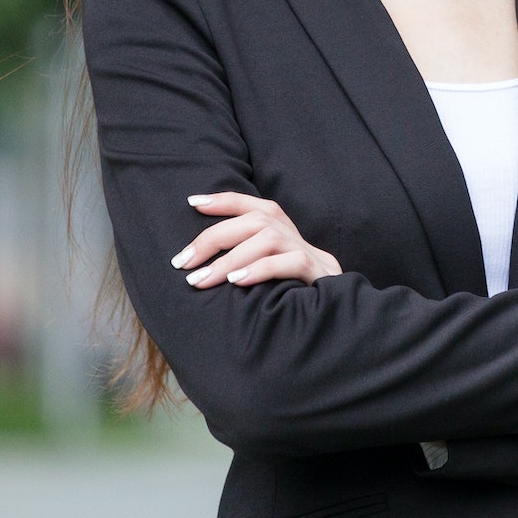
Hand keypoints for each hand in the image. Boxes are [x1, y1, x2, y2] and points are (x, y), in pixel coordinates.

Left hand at [171, 192, 342, 289]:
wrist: (335, 318)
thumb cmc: (291, 297)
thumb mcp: (266, 274)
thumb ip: (244, 261)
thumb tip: (199, 261)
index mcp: (283, 232)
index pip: (254, 206)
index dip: (224, 200)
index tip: (193, 202)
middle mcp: (295, 237)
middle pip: (256, 220)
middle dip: (214, 238)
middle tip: (183, 262)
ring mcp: (310, 254)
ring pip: (269, 238)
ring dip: (230, 259)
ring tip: (201, 280)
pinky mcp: (319, 274)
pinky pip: (292, 262)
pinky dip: (261, 269)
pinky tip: (236, 283)